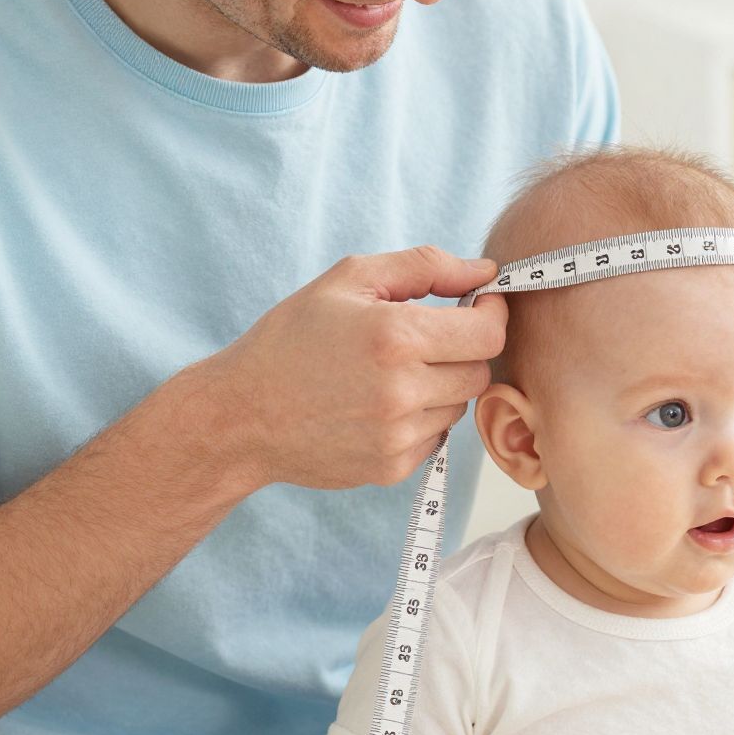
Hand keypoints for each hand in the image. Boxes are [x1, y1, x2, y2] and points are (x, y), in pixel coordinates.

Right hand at [212, 246, 507, 489]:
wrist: (242, 415)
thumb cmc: (292, 339)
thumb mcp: (349, 280)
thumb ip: (424, 267)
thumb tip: (485, 270)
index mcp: (395, 337)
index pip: (488, 333)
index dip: (491, 314)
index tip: (476, 305)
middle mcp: (402, 391)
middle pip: (479, 371)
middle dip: (464, 349)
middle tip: (425, 337)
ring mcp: (398, 436)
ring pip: (459, 406)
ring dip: (441, 385)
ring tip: (391, 373)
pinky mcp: (392, 467)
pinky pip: (435, 437)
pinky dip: (420, 419)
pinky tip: (378, 405)